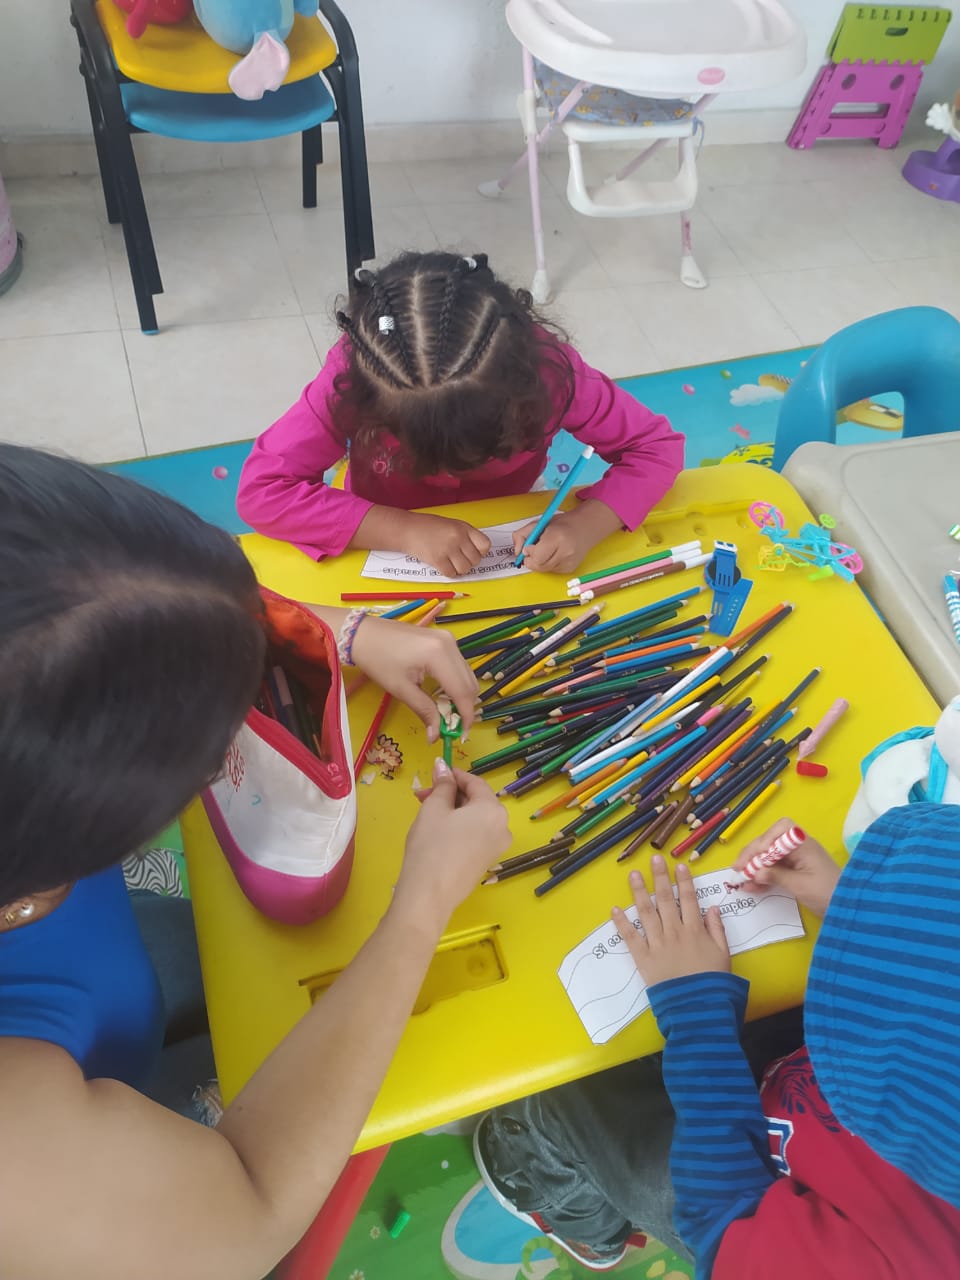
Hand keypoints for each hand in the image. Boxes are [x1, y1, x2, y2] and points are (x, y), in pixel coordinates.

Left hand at [349, 616, 478, 741]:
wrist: (362, 633)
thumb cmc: (377, 659)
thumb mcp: (400, 689)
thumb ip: (424, 711)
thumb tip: (435, 736)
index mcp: (439, 655)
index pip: (463, 691)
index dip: (466, 715)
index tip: (461, 735)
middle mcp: (450, 644)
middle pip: (469, 683)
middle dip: (465, 707)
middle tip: (453, 727)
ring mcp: (449, 639)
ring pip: (467, 674)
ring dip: (462, 696)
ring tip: (447, 714)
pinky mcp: (444, 639)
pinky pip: (459, 666)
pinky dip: (456, 683)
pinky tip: (444, 695)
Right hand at [395, 760, 511, 929]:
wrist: (429, 895)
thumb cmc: (431, 845)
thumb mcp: (434, 808)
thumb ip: (442, 785)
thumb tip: (442, 765)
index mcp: (494, 810)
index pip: (475, 782)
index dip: (454, 775)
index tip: (435, 772)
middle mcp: (502, 827)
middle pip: (476, 801)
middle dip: (450, 794)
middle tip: (423, 795)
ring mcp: (496, 848)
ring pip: (474, 819)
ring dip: (452, 811)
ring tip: (426, 813)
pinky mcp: (486, 862)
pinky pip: (474, 836)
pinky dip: (458, 828)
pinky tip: (437, 832)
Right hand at [404, 513, 490, 577]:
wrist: (407, 529)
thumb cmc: (427, 526)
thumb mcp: (451, 524)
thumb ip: (465, 535)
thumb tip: (477, 552)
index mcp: (463, 527)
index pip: (485, 545)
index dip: (481, 551)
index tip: (474, 552)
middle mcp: (458, 538)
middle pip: (476, 560)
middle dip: (469, 562)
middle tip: (459, 559)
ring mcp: (448, 549)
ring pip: (465, 569)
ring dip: (459, 569)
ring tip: (451, 563)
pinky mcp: (438, 560)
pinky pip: (452, 573)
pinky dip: (449, 573)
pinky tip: (443, 565)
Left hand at [512, 499, 622, 574]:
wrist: (585, 528)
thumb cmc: (561, 524)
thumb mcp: (539, 523)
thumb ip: (521, 535)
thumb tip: (517, 552)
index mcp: (557, 537)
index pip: (536, 556)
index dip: (529, 553)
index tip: (529, 546)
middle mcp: (566, 551)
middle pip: (538, 566)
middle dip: (531, 559)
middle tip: (534, 549)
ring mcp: (569, 562)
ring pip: (544, 570)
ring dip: (539, 562)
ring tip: (546, 549)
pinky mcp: (570, 568)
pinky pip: (551, 571)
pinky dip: (548, 564)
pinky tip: (554, 554)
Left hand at [613, 855, 729, 987]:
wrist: (697, 1008)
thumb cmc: (714, 983)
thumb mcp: (724, 954)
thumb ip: (717, 930)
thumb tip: (712, 907)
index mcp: (695, 930)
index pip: (688, 899)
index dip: (684, 881)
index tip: (679, 865)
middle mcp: (674, 932)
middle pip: (665, 900)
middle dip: (660, 878)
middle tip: (654, 860)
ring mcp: (657, 944)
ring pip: (646, 913)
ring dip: (638, 892)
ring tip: (633, 875)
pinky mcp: (643, 959)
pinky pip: (631, 938)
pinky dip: (621, 923)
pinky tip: (614, 909)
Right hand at [733, 818, 839, 918]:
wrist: (849, 909)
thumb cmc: (827, 893)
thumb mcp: (800, 885)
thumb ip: (776, 876)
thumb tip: (754, 872)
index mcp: (804, 844)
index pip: (780, 830)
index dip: (764, 840)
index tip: (754, 858)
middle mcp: (799, 847)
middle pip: (770, 842)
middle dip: (753, 855)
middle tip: (738, 870)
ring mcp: (797, 859)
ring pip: (769, 856)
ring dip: (754, 867)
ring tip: (741, 881)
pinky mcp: (795, 871)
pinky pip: (774, 869)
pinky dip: (762, 876)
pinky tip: (751, 887)